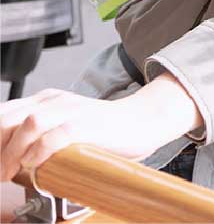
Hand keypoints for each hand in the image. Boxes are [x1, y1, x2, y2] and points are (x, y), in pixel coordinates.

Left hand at [0, 76, 200, 181]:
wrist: (141, 121)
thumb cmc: (103, 130)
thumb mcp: (64, 126)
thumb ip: (39, 136)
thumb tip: (11, 162)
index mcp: (47, 100)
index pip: (3, 114)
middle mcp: (56, 101)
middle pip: (9, 118)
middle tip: (1, 173)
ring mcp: (72, 110)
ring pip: (28, 124)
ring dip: (13, 152)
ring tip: (12, 172)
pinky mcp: (87, 124)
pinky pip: (55, 135)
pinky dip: (40, 152)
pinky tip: (37, 164)